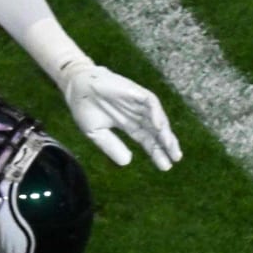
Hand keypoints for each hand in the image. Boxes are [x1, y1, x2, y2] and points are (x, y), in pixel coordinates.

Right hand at [59, 60, 181, 169]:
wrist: (76, 86)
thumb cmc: (85, 107)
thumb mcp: (97, 133)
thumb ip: (111, 146)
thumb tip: (127, 162)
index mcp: (129, 124)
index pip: (148, 140)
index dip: (157, 152)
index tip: (166, 166)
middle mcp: (137, 114)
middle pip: (157, 131)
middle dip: (167, 145)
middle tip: (176, 159)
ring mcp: (138, 103)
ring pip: (157, 118)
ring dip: (164, 132)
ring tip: (170, 146)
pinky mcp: (136, 92)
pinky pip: (151, 102)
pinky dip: (156, 113)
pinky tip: (159, 126)